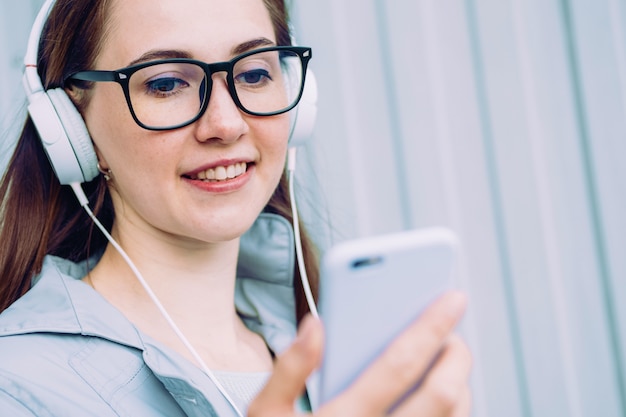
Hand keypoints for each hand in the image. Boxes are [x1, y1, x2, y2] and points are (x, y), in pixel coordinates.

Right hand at [248, 291, 471, 416]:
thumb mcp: (266, 413)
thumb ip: (289, 367)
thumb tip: (315, 326)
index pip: (399, 364)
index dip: (431, 326)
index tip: (451, 298)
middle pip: (443, 393)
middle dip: (457, 354)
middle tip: (453, 332)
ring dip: (459, 382)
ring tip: (445, 360)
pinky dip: (454, 410)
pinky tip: (436, 395)